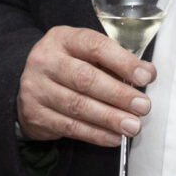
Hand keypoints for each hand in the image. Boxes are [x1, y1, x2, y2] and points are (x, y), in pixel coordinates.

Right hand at [16, 26, 152, 146]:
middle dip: (118, 94)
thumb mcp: (84, 55)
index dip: (123, 62)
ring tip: (133, 125)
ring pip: (77, 106)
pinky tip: (114, 137)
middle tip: (142, 106)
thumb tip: (146, 75)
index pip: (95, 46)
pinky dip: (95, 134)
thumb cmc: (68, 67)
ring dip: (110, 118)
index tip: (145, 76)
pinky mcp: (35, 114)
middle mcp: (45, 60)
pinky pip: (69, 127)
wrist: (30, 86)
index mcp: (62, 38)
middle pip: (85, 78)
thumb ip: (112, 62)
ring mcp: (36, 88)